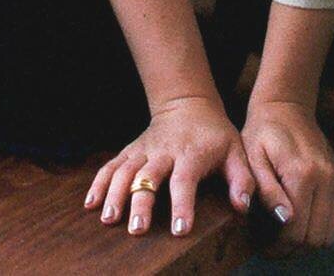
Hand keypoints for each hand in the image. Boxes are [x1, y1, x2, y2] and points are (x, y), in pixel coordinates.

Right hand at [83, 94, 255, 237]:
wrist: (188, 103)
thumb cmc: (214, 134)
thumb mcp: (236, 151)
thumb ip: (241, 180)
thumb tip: (242, 206)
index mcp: (192, 154)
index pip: (185, 180)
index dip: (182, 204)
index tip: (179, 229)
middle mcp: (164, 151)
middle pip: (150, 176)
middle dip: (142, 202)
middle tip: (137, 230)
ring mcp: (144, 150)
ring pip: (126, 170)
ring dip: (115, 194)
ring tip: (109, 219)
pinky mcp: (131, 150)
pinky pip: (111, 165)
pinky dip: (99, 183)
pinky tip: (91, 204)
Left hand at [241, 98, 333, 252]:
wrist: (286, 107)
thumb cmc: (262, 132)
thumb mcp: (253, 158)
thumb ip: (268, 190)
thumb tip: (285, 220)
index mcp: (302, 173)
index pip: (296, 231)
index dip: (278, 247)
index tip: (263, 246)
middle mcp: (326, 178)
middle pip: (315, 238)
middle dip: (293, 249)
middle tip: (273, 245)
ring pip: (330, 234)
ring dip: (308, 242)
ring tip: (286, 237)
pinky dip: (320, 230)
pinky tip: (301, 223)